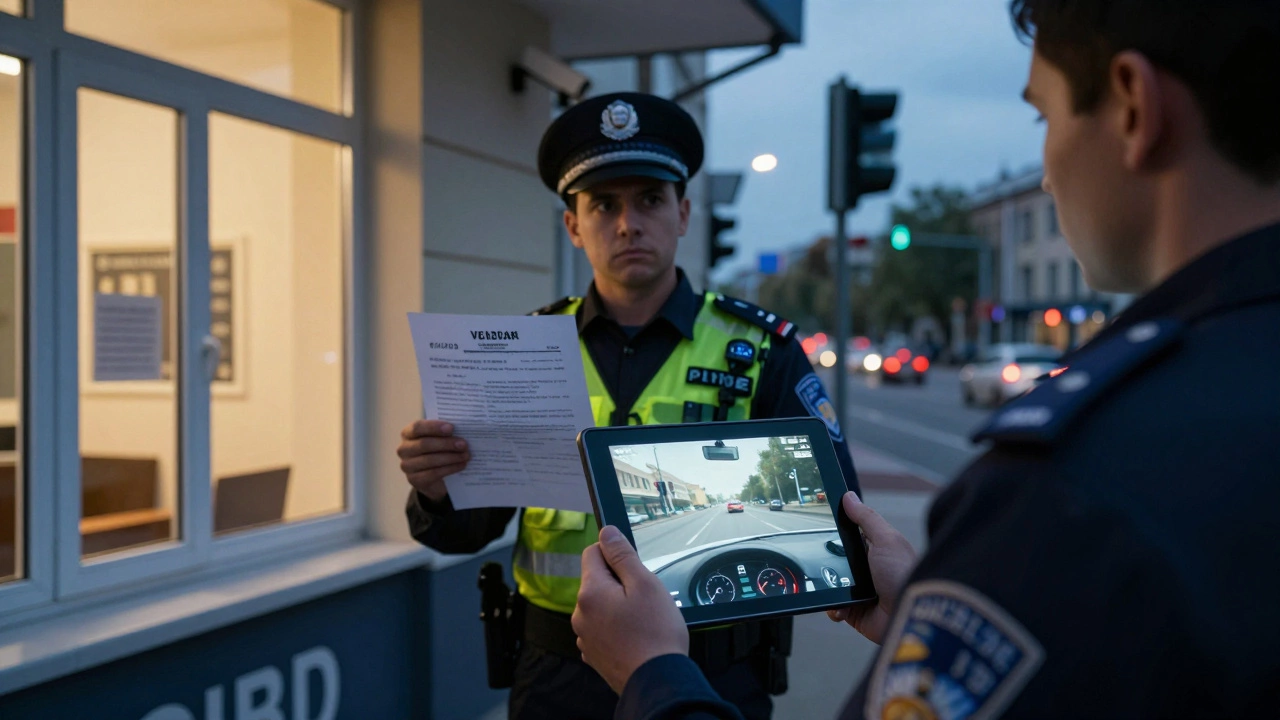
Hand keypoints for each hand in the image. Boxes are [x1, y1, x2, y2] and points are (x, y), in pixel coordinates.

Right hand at [397, 420, 469, 501]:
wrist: (435, 477)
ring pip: (429, 460)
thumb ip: (445, 432)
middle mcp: (404, 449)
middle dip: (446, 444)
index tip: (451, 428)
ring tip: (466, 455)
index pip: (417, 427)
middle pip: (424, 444)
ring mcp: (407, 466)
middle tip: (463, 444)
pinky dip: (450, 469)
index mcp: (408, 433)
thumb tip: (462, 428)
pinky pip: (433, 473)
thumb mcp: (439, 438)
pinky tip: (461, 465)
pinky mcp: (414, 480)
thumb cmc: (438, 450)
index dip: (434, 427)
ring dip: (451, 457)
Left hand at [571, 526, 688, 693]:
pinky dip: (615, 627)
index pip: (592, 552)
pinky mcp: (593, 653)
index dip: (614, 553)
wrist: (657, 680)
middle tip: (643, 597)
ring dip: (616, 606)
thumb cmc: (655, 633)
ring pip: (600, 606)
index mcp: (590, 592)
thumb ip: (622, 555)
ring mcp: (585, 636)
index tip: (632, 567)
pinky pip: (602, 628)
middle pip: (596, 581)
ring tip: (642, 620)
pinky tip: (635, 636)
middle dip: (618, 582)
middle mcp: (580, 613)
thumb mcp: (644, 583)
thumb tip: (606, 532)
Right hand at [826, 491, 916, 643]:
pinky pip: (834, 607)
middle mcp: (867, 570)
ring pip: (831, 583)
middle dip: (826, 561)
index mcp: (875, 550)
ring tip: (831, 586)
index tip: (819, 528)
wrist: (907, 613)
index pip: (850, 536)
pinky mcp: (854, 611)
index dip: (835, 532)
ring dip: (828, 586)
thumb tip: (848, 497)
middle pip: (836, 560)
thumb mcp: (885, 539)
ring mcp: (860, 591)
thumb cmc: (903, 574)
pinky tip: (840, 605)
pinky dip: (833, 607)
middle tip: (819, 560)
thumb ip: (866, 518)